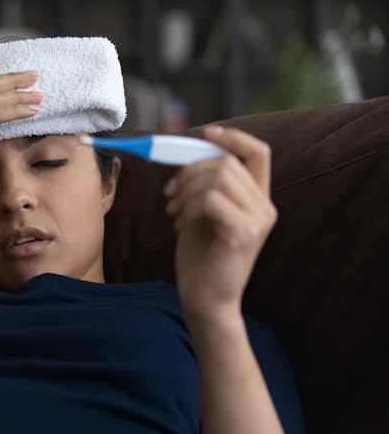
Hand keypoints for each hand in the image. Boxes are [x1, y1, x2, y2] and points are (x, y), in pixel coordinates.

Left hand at [163, 126, 277, 324]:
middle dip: (189, 171)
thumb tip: (186, 155)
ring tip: (174, 212)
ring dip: (185, 190)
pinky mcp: (243, 234)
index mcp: (257, 200)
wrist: (205, 300)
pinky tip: (180, 225)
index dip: (233, 137)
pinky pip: (211, 200)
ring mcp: (258, 221)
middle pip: (227, 162)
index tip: (206, 133)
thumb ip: (204, 186)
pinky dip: (188, 207)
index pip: (258, 152)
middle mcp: (264, 208)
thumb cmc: (201, 258)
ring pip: (218, 178)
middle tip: (169, 194)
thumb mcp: (202, 214)